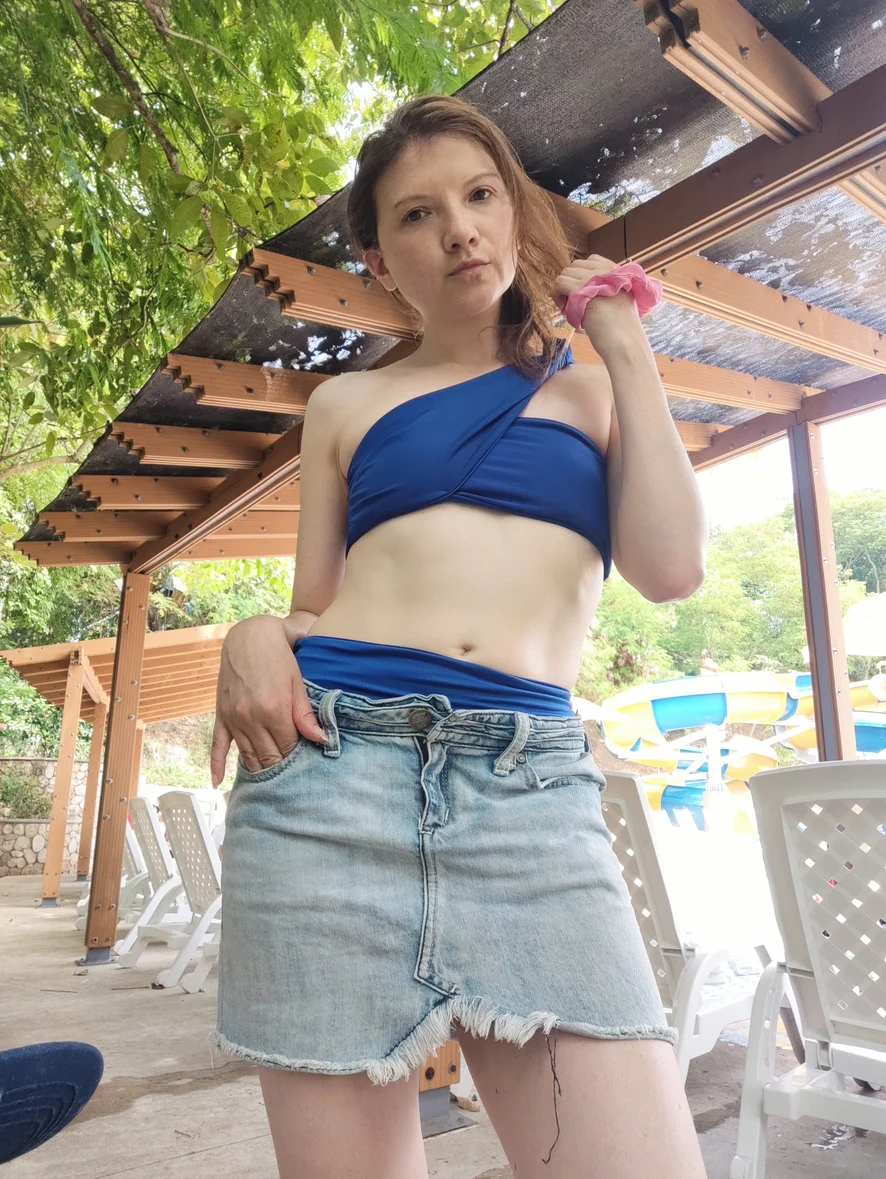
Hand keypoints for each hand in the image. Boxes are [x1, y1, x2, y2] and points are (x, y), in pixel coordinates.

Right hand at [210, 615, 326, 786]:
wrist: (249, 636)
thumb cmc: (279, 657)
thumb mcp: (297, 682)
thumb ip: (305, 714)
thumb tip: (321, 740)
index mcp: (274, 710)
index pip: (289, 748)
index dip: (299, 758)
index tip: (306, 764)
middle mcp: (251, 717)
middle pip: (268, 757)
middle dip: (281, 768)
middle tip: (291, 778)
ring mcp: (233, 718)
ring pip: (247, 756)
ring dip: (259, 770)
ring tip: (270, 785)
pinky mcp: (221, 715)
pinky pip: (217, 745)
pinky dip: (216, 764)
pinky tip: (217, 781)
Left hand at [553, 254, 640, 353]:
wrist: (625, 341)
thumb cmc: (623, 332)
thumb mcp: (620, 303)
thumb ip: (607, 293)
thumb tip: (587, 294)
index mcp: (617, 272)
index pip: (592, 260)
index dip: (582, 276)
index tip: (583, 294)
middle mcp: (606, 270)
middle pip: (576, 266)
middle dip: (571, 282)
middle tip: (573, 304)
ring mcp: (593, 277)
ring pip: (566, 273)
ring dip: (563, 290)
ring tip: (570, 310)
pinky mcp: (581, 287)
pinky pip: (559, 283)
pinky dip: (557, 296)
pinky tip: (565, 310)